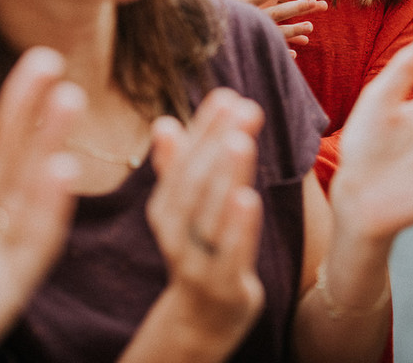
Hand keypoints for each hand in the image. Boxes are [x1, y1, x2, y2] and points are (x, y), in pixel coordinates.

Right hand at [145, 89, 265, 349]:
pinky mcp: (220, 283)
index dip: (204, 128)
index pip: (183, 161)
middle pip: (193, 182)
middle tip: (243, 107)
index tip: (227, 94)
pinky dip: (236, 225)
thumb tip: (163, 123)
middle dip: (217, 142)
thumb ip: (180, 168)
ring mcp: (195, 260)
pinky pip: (227, 252)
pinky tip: (248, 196)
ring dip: (225, 175)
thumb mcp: (185, 210)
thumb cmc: (201, 250)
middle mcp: (174, 231)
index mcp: (166, 208)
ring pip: (208, 214)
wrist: (204, 318)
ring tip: (242, 140)